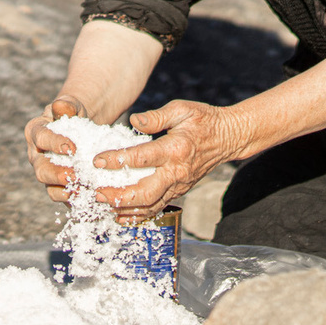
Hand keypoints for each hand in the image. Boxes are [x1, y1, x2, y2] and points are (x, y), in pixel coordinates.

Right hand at [25, 95, 87, 204]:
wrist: (80, 131)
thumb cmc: (73, 115)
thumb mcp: (72, 106)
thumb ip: (67, 105)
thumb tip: (61, 106)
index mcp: (35, 132)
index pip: (41, 138)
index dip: (55, 144)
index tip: (72, 148)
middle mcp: (37, 156)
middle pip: (41, 170)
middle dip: (58, 174)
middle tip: (77, 175)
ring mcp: (47, 174)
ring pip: (50, 188)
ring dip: (67, 192)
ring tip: (84, 191)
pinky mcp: (59, 187)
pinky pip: (64, 199)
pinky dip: (77, 202)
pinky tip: (92, 202)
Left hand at [94, 98, 256, 223]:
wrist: (228, 138)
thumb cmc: (203, 120)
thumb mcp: (182, 109)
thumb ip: (156, 116)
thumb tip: (133, 121)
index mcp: (176, 149)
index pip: (142, 157)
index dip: (118, 160)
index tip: (98, 161)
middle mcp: (177, 172)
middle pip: (146, 192)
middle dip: (119, 196)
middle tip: (97, 194)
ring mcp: (179, 185)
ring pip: (150, 205)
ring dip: (125, 209)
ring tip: (104, 206)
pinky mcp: (179, 192)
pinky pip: (157, 208)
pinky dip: (138, 214)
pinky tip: (120, 214)